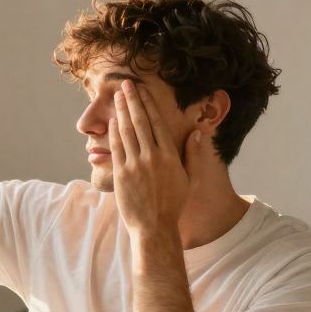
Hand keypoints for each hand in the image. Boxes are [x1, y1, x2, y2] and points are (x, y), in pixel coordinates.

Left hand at [110, 80, 202, 235]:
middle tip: (125, 85)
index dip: (148, 104)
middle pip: (140, 122)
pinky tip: (111, 121)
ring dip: (121, 112)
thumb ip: (192, 154)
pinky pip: (117, 148)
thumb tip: (198, 132)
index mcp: (170, 156)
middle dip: (132, 100)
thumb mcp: (189, 178)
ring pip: (126, 131)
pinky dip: (113, 132)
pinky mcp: (121, 174)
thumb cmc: (173, 204)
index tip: (142, 90)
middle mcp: (152, 157)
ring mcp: (135, 165)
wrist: (154, 227)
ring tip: (116, 97)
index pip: (157, 122)